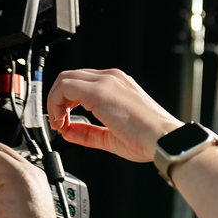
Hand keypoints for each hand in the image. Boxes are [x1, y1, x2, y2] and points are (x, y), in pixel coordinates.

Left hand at [47, 69, 181, 161]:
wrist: (163, 140)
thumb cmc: (149, 139)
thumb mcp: (111, 136)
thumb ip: (88, 132)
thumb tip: (68, 131)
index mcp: (119, 86)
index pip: (83, 83)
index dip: (67, 101)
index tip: (64, 120)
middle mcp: (112, 79)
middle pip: (71, 77)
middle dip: (57, 99)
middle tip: (57, 121)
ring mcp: (106, 82)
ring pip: (65, 79)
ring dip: (54, 101)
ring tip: (58, 122)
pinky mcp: (99, 91)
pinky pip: (65, 87)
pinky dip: (55, 103)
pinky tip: (60, 120)